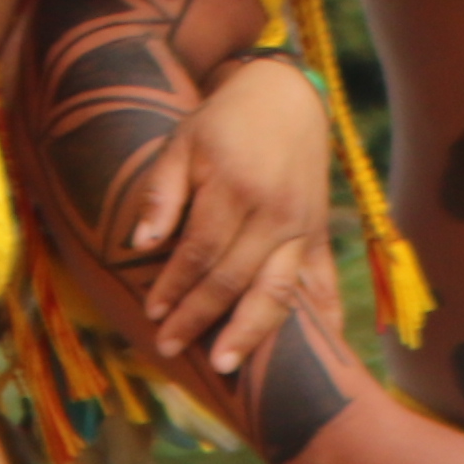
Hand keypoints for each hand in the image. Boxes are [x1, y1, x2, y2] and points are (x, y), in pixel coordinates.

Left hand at [118, 57, 339, 378]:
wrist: (285, 98)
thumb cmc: (224, 122)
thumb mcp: (182, 142)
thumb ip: (161, 193)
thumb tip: (139, 244)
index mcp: (236, 189)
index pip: (200, 251)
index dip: (175, 285)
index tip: (152, 312)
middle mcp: (275, 214)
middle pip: (236, 278)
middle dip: (201, 318)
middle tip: (171, 349)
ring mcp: (304, 228)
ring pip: (281, 291)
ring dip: (253, 332)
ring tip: (228, 365)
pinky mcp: (320, 235)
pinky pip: (324, 284)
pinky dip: (323, 321)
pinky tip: (317, 356)